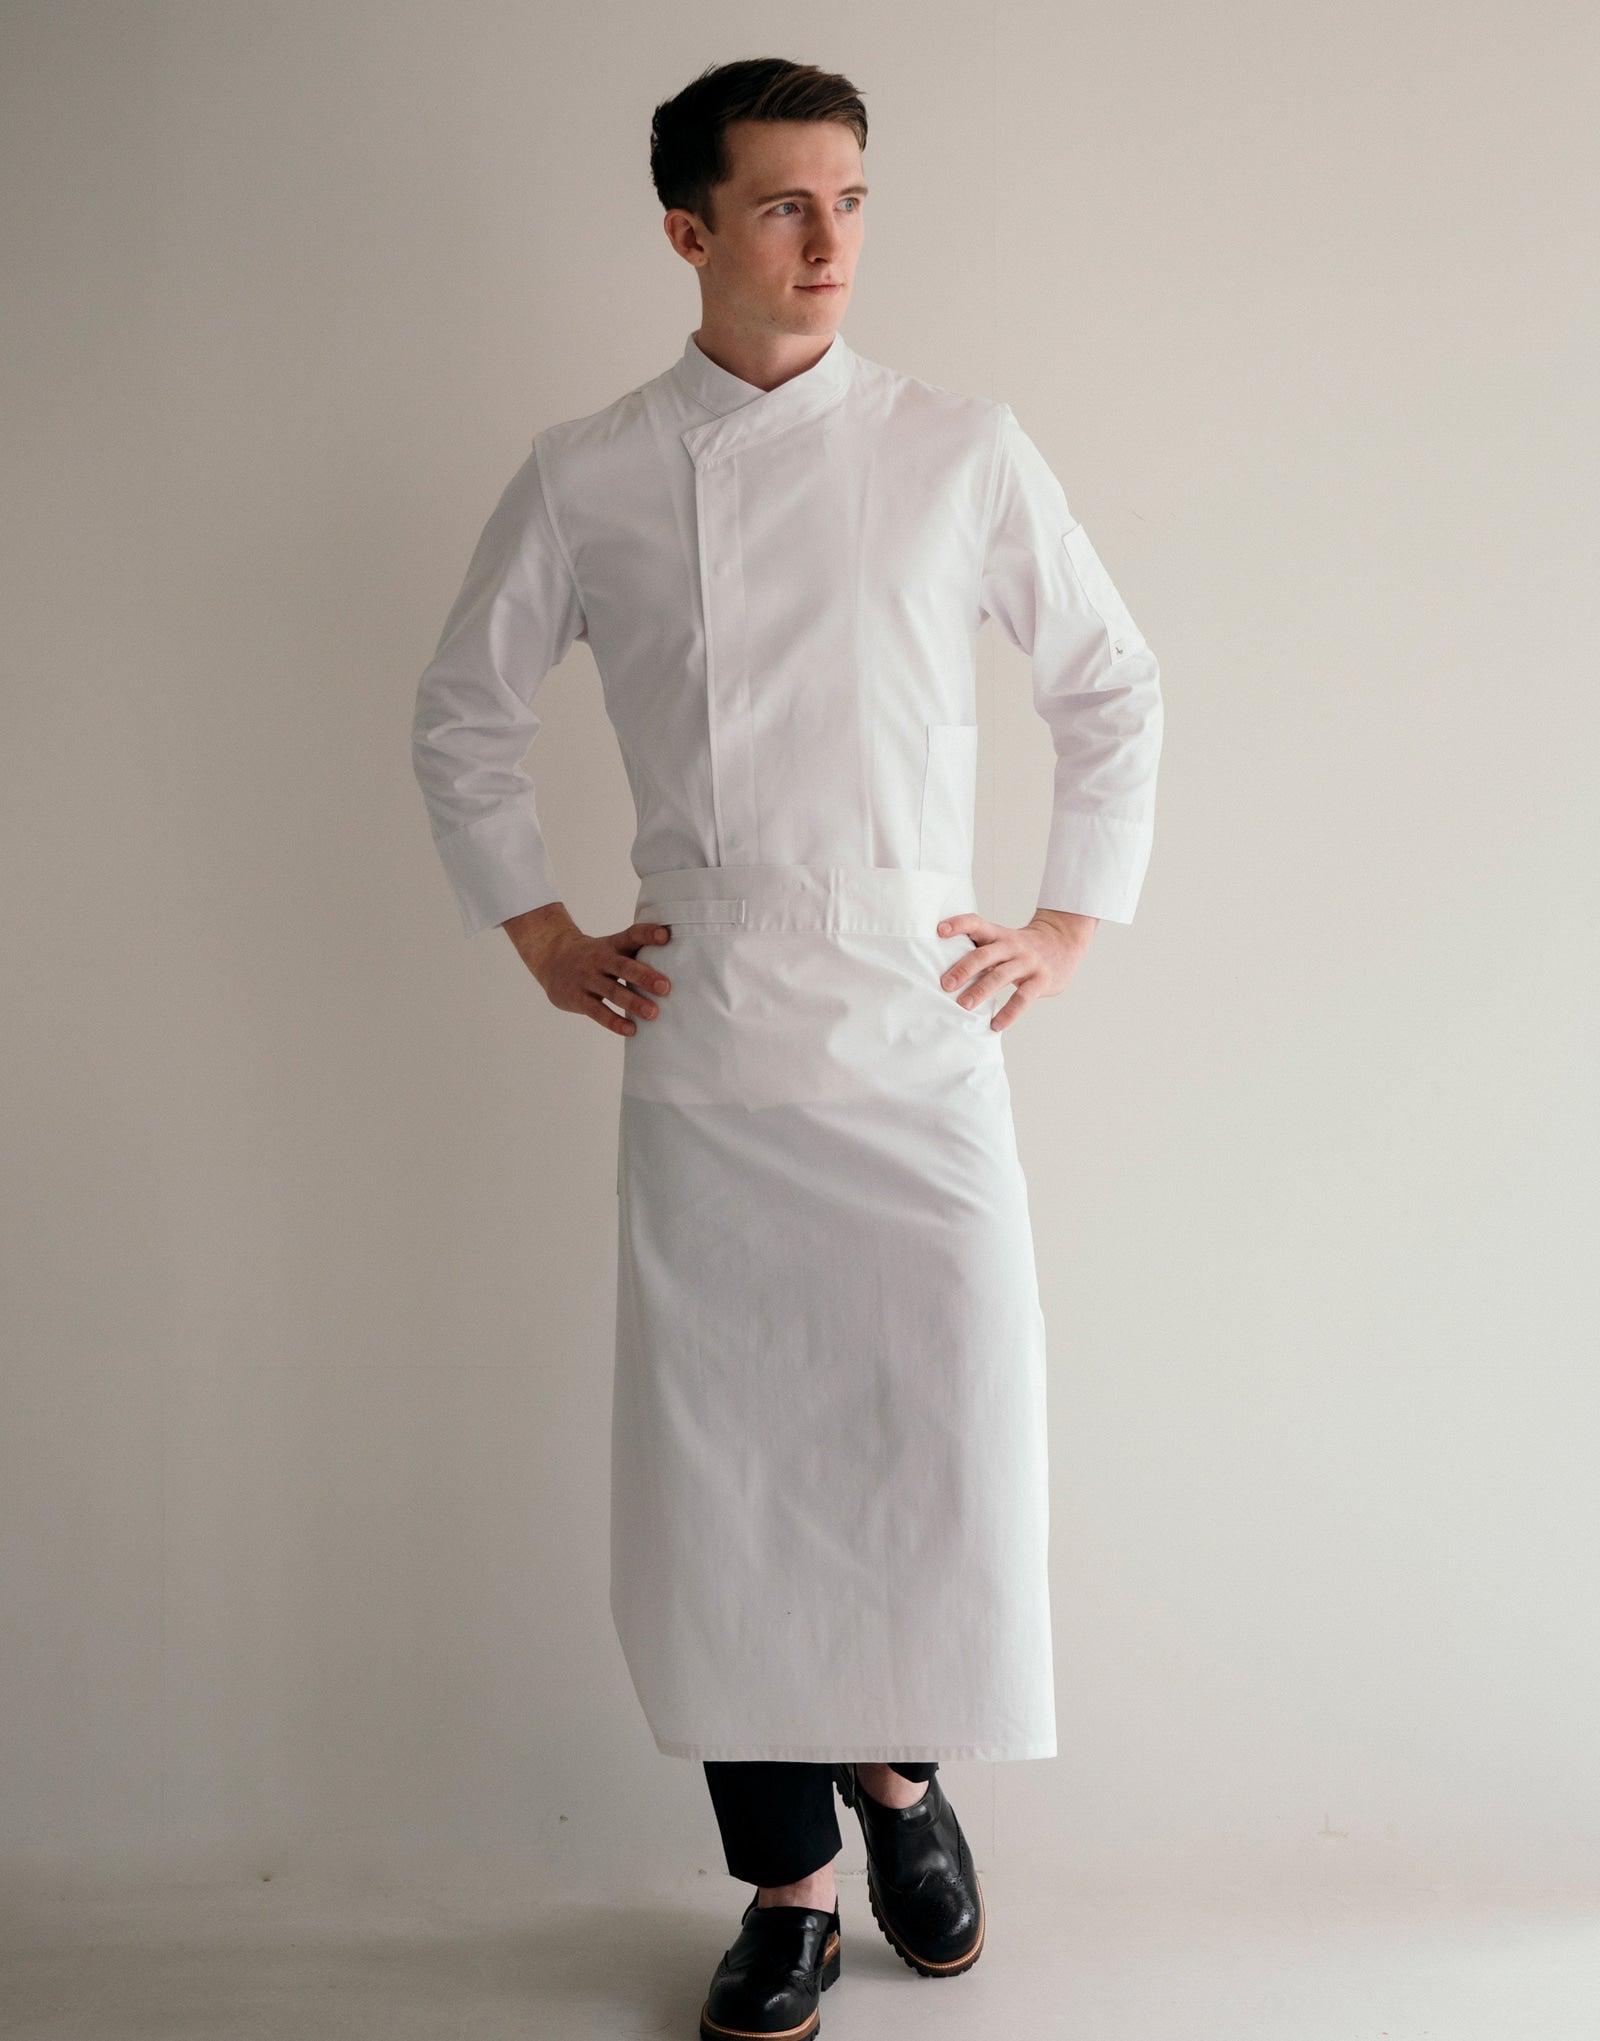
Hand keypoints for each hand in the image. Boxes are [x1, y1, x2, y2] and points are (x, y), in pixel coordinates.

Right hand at [501, 901, 672, 1037]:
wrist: (551, 958)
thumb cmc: (596, 956)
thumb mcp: (612, 946)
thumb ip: (637, 951)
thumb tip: (679, 961)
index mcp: (612, 945)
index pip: (631, 935)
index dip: (648, 934)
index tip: (666, 936)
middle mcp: (600, 960)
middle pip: (623, 967)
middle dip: (645, 976)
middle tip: (666, 987)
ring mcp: (587, 979)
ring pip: (612, 992)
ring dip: (633, 1003)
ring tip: (653, 1014)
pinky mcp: (578, 998)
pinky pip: (597, 1011)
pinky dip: (614, 1021)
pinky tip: (631, 1030)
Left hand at [934, 907, 1097, 1032]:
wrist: (1063, 942)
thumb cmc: (1022, 947)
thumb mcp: (1003, 940)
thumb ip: (980, 950)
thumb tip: (944, 970)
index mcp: (999, 934)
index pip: (976, 923)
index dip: (958, 924)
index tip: (939, 931)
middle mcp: (1012, 946)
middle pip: (985, 954)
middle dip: (963, 969)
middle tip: (945, 984)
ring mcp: (1028, 962)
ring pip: (1001, 976)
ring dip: (980, 990)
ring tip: (963, 1005)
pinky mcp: (1041, 980)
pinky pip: (1023, 998)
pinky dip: (1008, 1013)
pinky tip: (995, 1025)